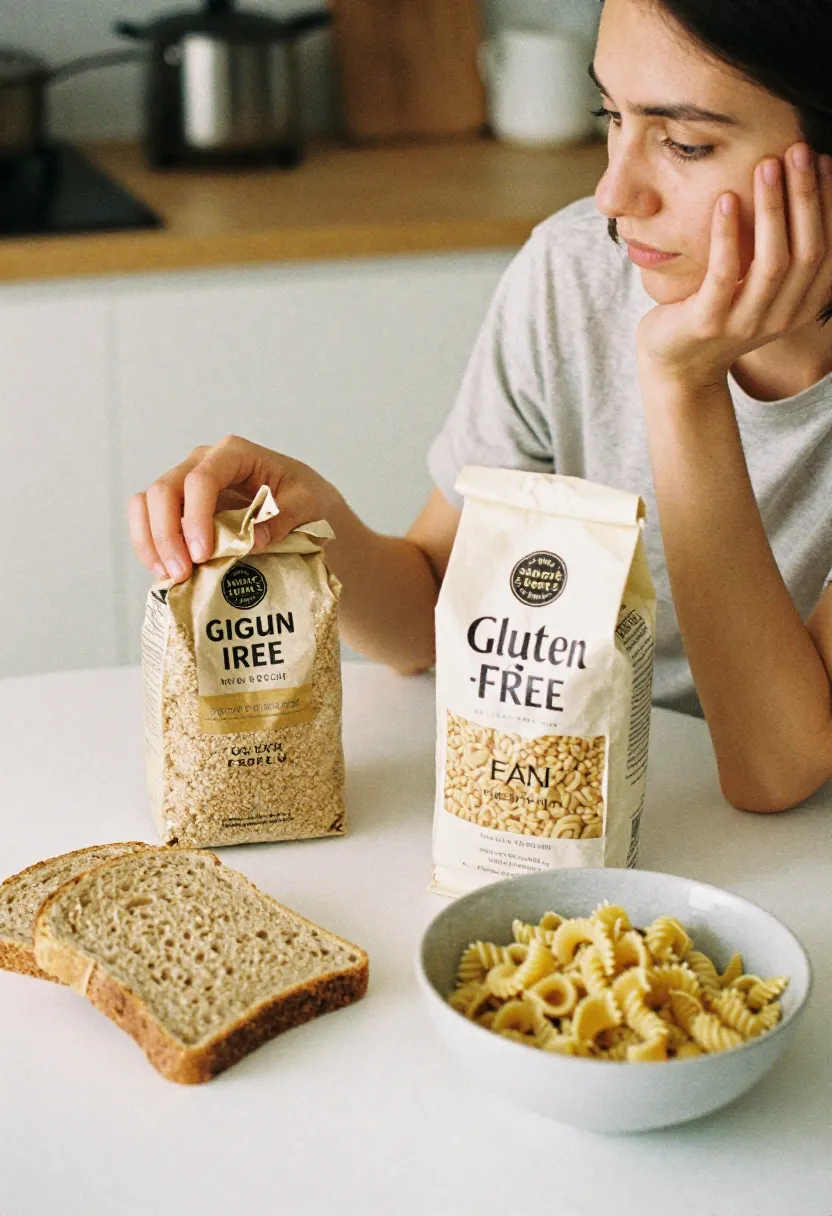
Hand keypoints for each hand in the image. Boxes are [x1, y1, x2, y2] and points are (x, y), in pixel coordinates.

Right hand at [128, 435, 340, 582]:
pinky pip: (146, 518)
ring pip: (146, 502)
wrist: (299, 503)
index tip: (203, 554)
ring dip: (151, 541)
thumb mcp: (306, 505)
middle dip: (167, 534)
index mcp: (235, 454)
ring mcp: (185, 482)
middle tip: (182, 572)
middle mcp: (202, 462)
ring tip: (169, 575)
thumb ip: (281, 519)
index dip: (196, 517)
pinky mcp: (177, 505)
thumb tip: (251, 541)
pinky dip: (148, 545)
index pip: (202, 479)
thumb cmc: (304, 497)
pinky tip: (163, 571)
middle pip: (165, 490)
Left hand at [636, 143, 831, 390]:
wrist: (678, 366)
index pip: (829, 250)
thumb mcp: (759, 287)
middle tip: (798, 149)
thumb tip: (802, 187)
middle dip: (807, 196)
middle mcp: (781, 318)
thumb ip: (783, 253)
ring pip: (773, 263)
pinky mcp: (707, 323)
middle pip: (809, 251)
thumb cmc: (719, 313)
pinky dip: (727, 234)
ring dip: (772, 209)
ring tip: (766, 165)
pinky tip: (725, 199)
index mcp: (801, 306)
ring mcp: (745, 324)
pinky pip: (724, 274)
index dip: (831, 204)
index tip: (824, 159)